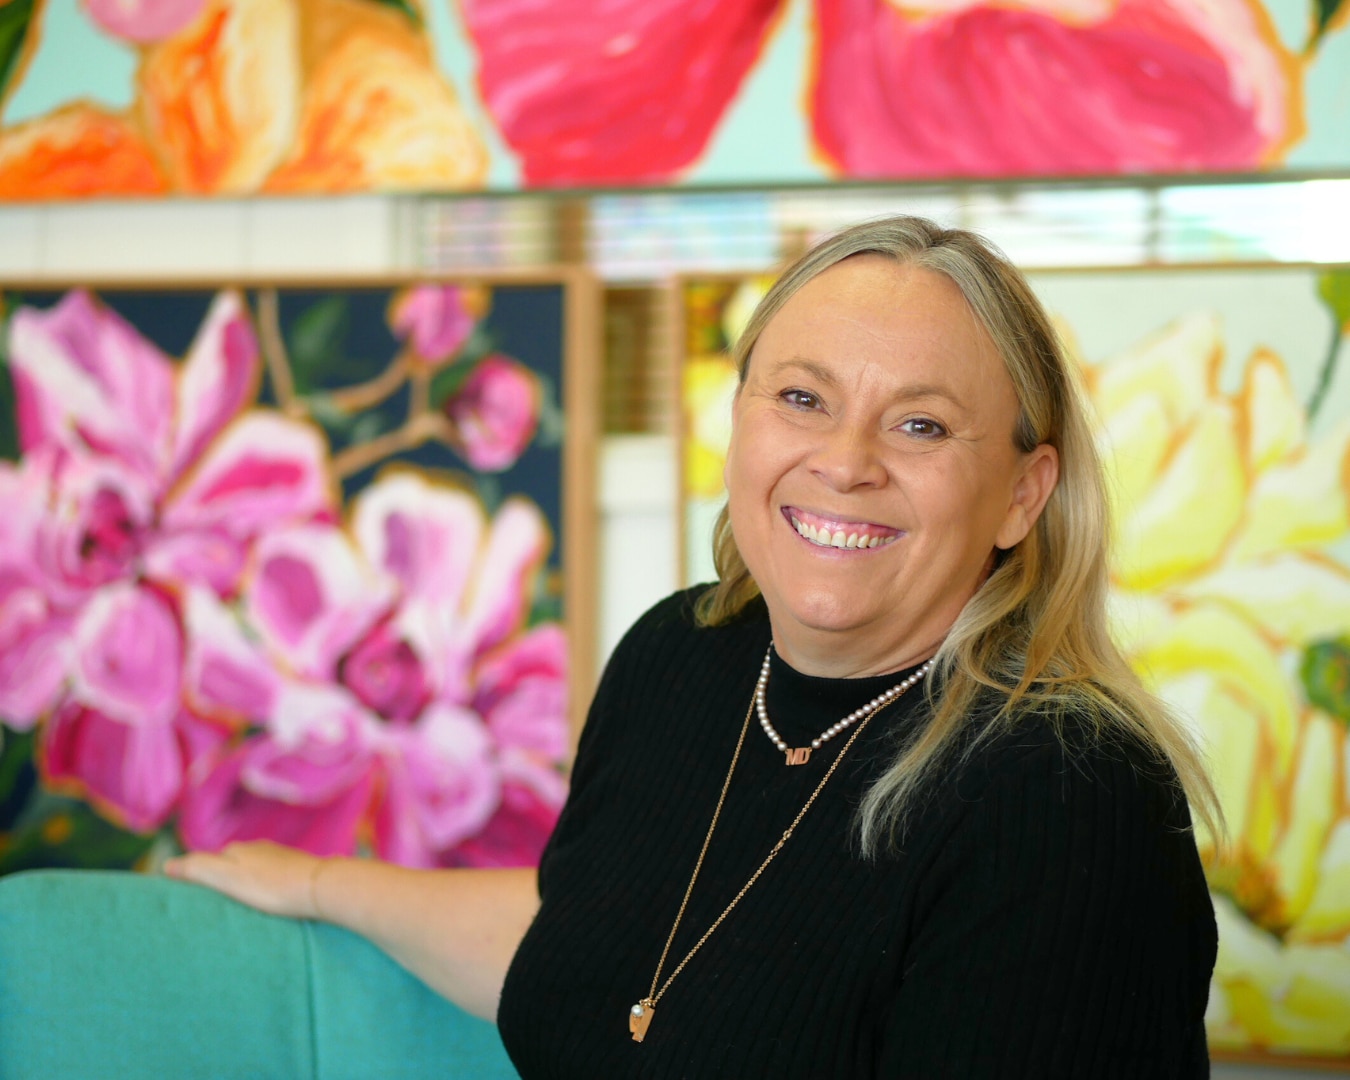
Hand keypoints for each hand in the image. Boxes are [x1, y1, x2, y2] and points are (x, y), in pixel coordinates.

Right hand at [163, 841, 328, 919]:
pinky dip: (263, 885)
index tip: (188, 896)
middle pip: (230, 864)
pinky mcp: (296, 868)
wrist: (319, 887)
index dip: (196, 878)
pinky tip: (267, 898)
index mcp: (237, 850)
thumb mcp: (228, 878)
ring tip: (238, 904)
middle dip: (220, 879)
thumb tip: (167, 865)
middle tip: (212, 904)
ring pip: (253, 868)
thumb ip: (199, 869)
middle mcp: (257, 848)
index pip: (207, 862)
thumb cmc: (272, 887)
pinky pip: (272, 876)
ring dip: (243, 883)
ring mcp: (279, 856)